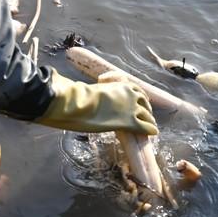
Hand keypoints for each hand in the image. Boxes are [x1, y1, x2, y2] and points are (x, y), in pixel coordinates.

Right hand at [36, 71, 157, 134]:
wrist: (77, 104)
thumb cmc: (75, 96)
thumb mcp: (84, 90)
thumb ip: (84, 89)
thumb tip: (64, 84)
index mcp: (117, 84)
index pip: (134, 90)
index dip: (137, 98)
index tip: (138, 102)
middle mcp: (128, 93)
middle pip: (143, 101)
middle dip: (145, 108)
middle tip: (146, 114)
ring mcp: (131, 107)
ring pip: (147, 113)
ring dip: (149, 119)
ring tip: (151, 124)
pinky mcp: (130, 121)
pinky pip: (146, 126)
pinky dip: (150, 129)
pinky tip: (153, 132)